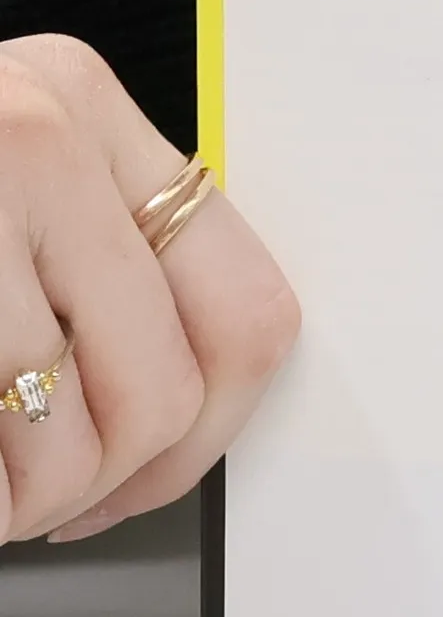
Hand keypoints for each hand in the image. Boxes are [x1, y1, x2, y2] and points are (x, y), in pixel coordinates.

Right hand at [0, 35, 298, 543]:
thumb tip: (175, 421)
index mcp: (80, 109)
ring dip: (23, 503)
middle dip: (104, 485)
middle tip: (40, 506)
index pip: (246, 308)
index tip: (154, 473)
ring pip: (71, 436)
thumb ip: (82, 261)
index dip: (211, 432)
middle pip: (167, 388)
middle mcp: (39, 130)